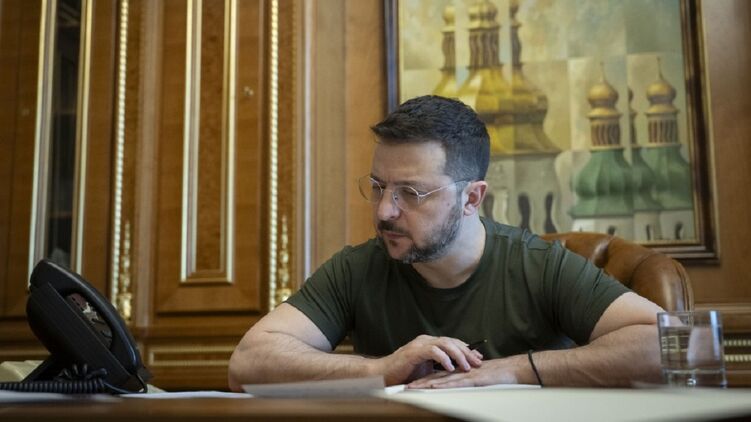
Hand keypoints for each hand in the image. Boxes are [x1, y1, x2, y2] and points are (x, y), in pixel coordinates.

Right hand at [371, 334, 483, 385]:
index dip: (466, 349)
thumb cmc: (403, 374)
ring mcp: (419, 345)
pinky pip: (432, 351)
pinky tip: (450, 367)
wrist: (382, 375)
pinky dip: (443, 358)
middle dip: (466, 351)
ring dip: (458, 354)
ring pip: (444, 343)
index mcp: (429, 343)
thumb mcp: (427, 370)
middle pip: (451, 341)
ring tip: (466, 366)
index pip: (452, 342)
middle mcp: (425, 340)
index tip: (478, 358)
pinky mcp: (413, 352)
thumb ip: (440, 366)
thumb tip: (458, 370)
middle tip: (477, 362)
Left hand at [406, 354, 530, 388]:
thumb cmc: (497, 375)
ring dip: (426, 383)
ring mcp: (464, 375)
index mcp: (459, 372)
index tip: (411, 383)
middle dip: (420, 381)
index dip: (424, 379)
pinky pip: (454, 382)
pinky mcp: (471, 379)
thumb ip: (466, 380)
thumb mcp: (478, 379)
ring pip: (441, 379)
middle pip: (435, 377)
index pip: (438, 375)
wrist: (510, 370)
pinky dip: (442, 384)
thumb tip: (457, 385)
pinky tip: (432, 386)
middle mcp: (459, 372)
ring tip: (412, 387)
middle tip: (405, 385)